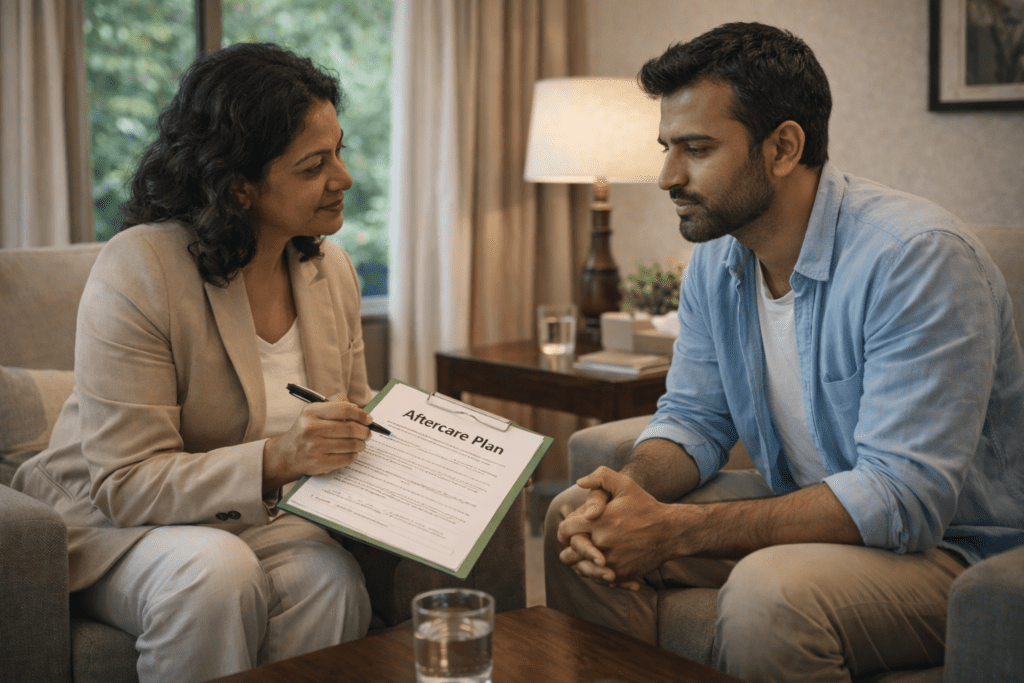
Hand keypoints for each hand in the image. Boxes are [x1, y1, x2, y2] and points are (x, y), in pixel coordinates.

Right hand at [262, 394, 371, 491]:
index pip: (344, 409)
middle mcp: (311, 428)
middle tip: (368, 433)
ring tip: (361, 443)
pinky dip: (354, 455)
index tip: (368, 419)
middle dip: (364, 431)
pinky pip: (346, 458)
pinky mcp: (319, 463)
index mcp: (311, 412)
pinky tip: (352, 452)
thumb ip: (335, 404)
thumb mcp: (314, 411)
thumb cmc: (307, 430)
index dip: (361, 414)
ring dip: (361, 444)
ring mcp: (314, 447)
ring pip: (351, 444)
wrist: (287, 454)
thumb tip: (357, 408)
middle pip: (350, 428)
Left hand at [559, 466, 680, 586]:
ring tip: (586, 555)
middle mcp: (601, 544)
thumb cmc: (646, 507)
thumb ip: (601, 477)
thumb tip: (580, 482)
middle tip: (573, 545)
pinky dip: (597, 573)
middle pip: (568, 555)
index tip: (568, 531)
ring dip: (581, 563)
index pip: (565, 531)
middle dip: (569, 549)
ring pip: (582, 570)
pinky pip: (599, 579)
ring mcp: (611, 562)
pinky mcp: (621, 574)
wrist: (671, 532)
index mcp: (598, 522)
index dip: (564, 531)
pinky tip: (602, 564)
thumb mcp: (626, 485)